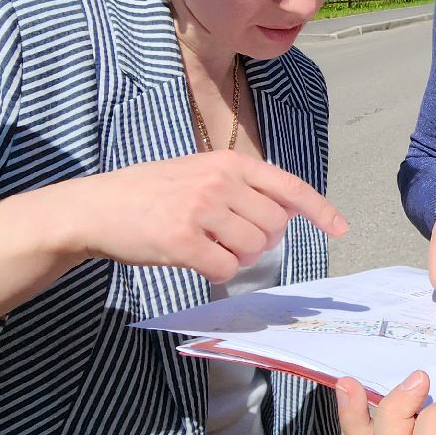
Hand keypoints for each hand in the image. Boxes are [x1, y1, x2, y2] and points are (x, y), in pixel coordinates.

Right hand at [0, 151, 346, 283]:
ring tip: (204, 245)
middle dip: (258, 242)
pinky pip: (225, 269)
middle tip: (226, 239)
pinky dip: (216, 272)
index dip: (319, 210)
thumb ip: (238, 187)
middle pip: (273, 227)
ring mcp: (200, 210)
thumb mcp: (197, 172)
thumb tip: (280, 215)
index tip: (341, 228)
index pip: (288, 186)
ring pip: (252, 250)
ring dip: (235, 257)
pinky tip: (192, 258)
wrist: (94, 208)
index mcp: (227, 163)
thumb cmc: (149, 193)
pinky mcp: (182, 240)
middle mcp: (218, 181)